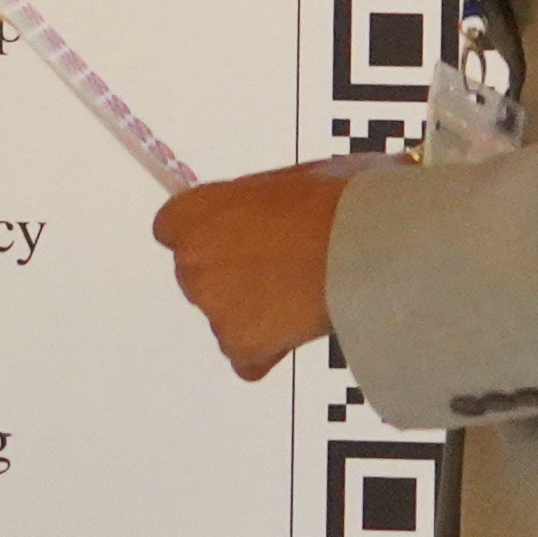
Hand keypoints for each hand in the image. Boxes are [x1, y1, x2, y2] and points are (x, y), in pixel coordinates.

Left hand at [154, 161, 360, 381]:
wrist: (365, 247)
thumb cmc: (335, 200)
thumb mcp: (289, 180)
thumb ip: (256, 203)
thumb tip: (267, 209)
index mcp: (193, 212)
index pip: (171, 229)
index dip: (207, 234)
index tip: (236, 237)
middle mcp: (190, 260)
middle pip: (197, 273)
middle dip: (230, 274)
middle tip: (280, 269)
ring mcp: (212, 306)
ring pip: (223, 315)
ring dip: (251, 312)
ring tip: (301, 297)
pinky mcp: (238, 346)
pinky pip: (245, 356)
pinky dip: (267, 351)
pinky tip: (300, 330)